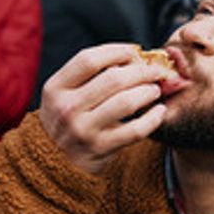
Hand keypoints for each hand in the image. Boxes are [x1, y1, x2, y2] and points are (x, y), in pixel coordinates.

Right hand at [38, 43, 171, 174]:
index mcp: (55, 88)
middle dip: (141, 70)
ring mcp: (83, 130)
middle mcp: (66, 108)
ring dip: (148, 91)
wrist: (54, 161)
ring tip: (155, 89)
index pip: (89, 59)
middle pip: (113, 78)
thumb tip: (133, 55)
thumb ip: (89, 76)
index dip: (116, 51)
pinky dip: (153, 118)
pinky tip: (160, 111)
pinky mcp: (100, 149)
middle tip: (155, 71)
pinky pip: (135, 130)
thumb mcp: (64, 95)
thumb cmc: (68, 118)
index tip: (134, 51)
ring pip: (126, 102)